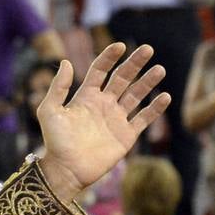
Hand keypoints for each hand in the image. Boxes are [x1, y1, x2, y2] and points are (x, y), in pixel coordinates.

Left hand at [36, 43, 169, 203]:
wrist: (66, 169)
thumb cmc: (54, 140)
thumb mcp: (49, 110)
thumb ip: (58, 87)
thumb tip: (65, 61)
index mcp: (85, 96)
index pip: (100, 71)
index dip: (109, 57)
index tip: (120, 45)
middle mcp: (103, 104)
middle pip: (122, 78)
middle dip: (135, 64)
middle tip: (148, 49)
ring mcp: (116, 119)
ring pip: (136, 95)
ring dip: (148, 82)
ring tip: (159, 69)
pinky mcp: (126, 135)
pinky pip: (144, 119)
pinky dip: (155, 108)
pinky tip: (165, 96)